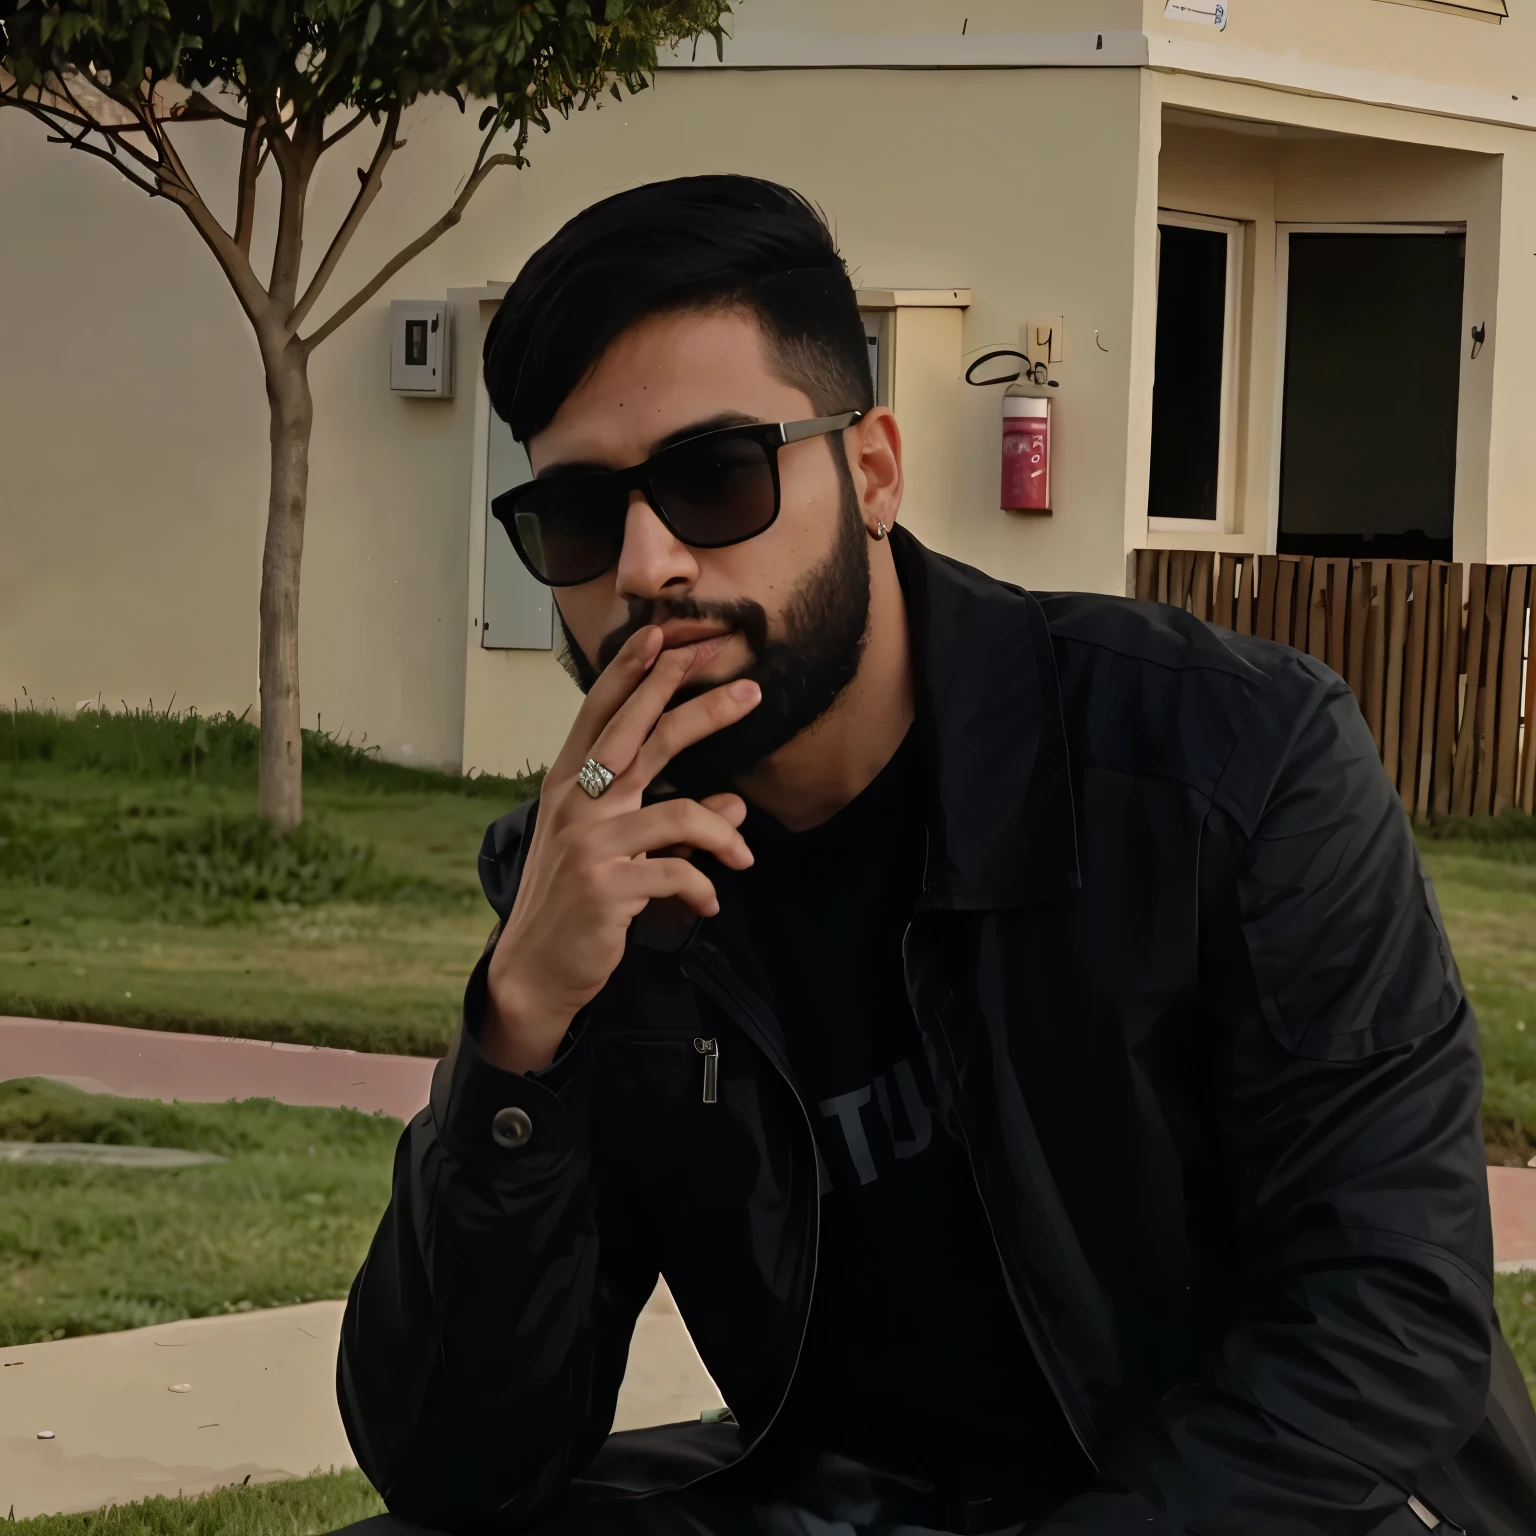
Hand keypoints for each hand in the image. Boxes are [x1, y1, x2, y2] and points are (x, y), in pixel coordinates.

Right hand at [482, 626, 759, 1073]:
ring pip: (679, 812)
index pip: (601, 713)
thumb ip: (670, 826)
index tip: (665, 635)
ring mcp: (589, 844)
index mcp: (569, 787)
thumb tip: (734, 804)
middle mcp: (575, 804)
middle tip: (749, 689)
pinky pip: (678, 873)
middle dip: (699, 705)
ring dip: (723, 834)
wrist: (534, 972)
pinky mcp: (607, 887)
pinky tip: (710, 903)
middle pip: (644, 736)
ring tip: (744, 858)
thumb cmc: (575, 907)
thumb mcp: (618, 855)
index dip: (632, 672)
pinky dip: (703, 887)